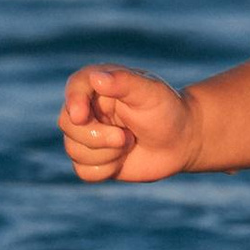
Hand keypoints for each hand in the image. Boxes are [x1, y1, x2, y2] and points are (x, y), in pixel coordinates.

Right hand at [60, 62, 202, 184]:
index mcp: (100, 84)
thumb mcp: (151, 92)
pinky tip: (122, 160)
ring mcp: (89, 134)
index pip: (75, 87)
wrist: (182, 141)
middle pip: (67, 124)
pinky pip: (83, 171)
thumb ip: (124, 82)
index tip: (81, 116)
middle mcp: (89, 108)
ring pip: (74, 150)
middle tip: (126, 138)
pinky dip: (105, 170)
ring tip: (129, 143)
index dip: (73, 101)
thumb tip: (96, 78)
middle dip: (97, 137)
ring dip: (106, 154)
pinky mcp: (93, 159)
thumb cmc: (167, 110)